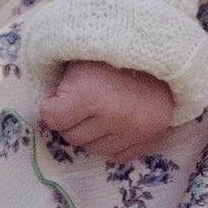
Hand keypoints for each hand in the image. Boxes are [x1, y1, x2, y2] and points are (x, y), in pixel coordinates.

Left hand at [39, 61, 178, 161]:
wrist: (160, 51)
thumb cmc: (111, 53)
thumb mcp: (78, 59)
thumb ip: (59, 84)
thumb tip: (47, 114)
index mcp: (90, 96)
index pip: (53, 119)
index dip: (53, 105)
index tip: (61, 93)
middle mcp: (112, 118)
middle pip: (72, 137)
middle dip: (71, 120)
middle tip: (81, 100)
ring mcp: (132, 131)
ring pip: (93, 149)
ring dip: (91, 133)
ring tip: (100, 109)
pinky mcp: (149, 138)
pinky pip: (117, 155)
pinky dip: (112, 142)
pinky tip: (115, 123)